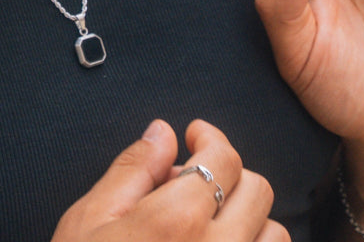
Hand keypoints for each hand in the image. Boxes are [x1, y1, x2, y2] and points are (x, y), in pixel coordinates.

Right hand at [51, 119, 286, 241]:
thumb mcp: (88, 220)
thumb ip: (132, 170)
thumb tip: (163, 132)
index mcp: (175, 221)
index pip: (223, 158)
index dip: (210, 138)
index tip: (194, 135)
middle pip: (257, 190)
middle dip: (229, 174)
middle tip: (195, 180)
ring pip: (274, 236)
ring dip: (248, 221)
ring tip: (209, 226)